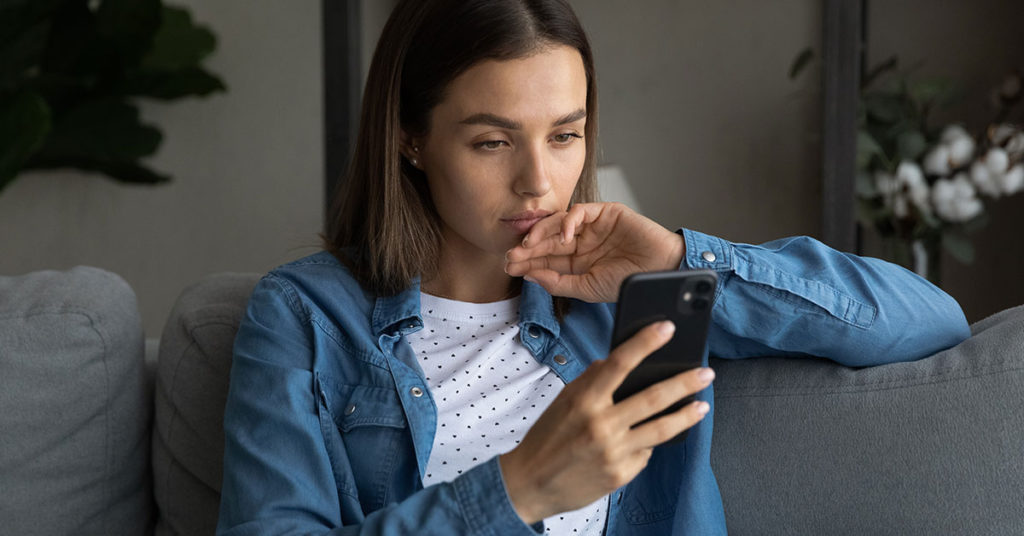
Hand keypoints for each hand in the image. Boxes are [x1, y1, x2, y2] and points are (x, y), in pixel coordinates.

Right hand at [498, 320, 713, 523]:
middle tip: (706, 372)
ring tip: (702, 405)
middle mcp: (602, 425)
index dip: (645, 342)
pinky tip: (650, 438)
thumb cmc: (546, 438)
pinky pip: (644, 452)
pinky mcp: (621, 474)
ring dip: (686, 414)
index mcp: (584, 400)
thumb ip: (590, 380)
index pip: (620, 363)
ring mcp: (614, 452)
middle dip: (685, 382)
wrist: (530, 484)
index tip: (667, 328)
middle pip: (653, 397)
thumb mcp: (563, 401)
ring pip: (661, 429)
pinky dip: (648, 442)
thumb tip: (612, 362)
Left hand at [504, 203, 684, 301]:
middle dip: (528, 248)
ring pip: (559, 223)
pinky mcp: (606, 212)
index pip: (546, 259)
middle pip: (548, 241)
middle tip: (511, 255)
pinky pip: (581, 211)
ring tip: (528, 244)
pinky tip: (563, 235)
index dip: (527, 262)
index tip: (509, 267)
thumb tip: (530, 275)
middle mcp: (582, 242)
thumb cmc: (629, 281)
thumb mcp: (587, 288)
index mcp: (578, 262)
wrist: (661, 271)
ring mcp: (593, 226)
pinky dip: (568, 220)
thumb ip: (558, 282)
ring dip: (541, 232)